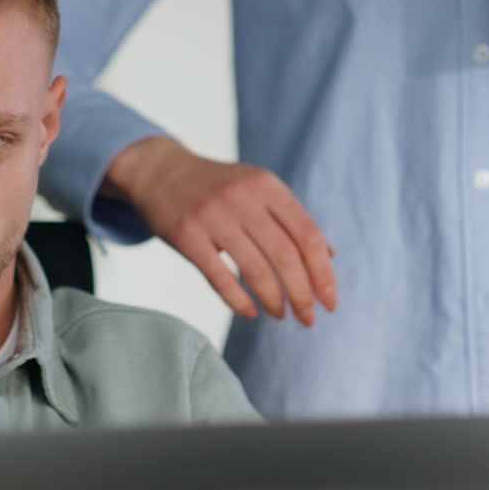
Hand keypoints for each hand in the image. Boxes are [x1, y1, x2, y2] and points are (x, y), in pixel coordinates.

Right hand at [105, 137, 335, 325]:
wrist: (159, 171)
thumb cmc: (214, 186)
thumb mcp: (256, 187)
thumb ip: (290, 217)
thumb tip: (329, 256)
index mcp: (267, 185)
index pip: (307, 234)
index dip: (323, 272)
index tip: (330, 300)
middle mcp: (242, 198)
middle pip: (285, 255)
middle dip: (302, 294)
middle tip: (308, 319)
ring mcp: (213, 216)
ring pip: (255, 269)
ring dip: (273, 300)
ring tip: (280, 315)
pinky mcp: (187, 235)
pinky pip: (219, 277)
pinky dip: (237, 300)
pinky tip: (248, 312)